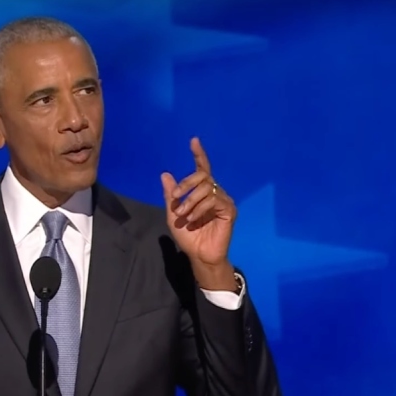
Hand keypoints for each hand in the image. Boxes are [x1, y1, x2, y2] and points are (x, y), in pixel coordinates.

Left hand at [161, 137, 236, 281]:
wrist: (199, 255)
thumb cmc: (188, 236)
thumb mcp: (173, 214)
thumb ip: (171, 195)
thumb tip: (165, 174)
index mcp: (203, 192)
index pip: (203, 169)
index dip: (199, 154)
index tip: (193, 141)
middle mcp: (215, 193)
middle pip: (202, 175)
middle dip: (186, 184)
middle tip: (175, 199)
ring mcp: (224, 201)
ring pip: (206, 188)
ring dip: (190, 201)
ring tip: (183, 216)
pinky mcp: (229, 211)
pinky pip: (214, 200)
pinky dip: (200, 208)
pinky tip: (193, 219)